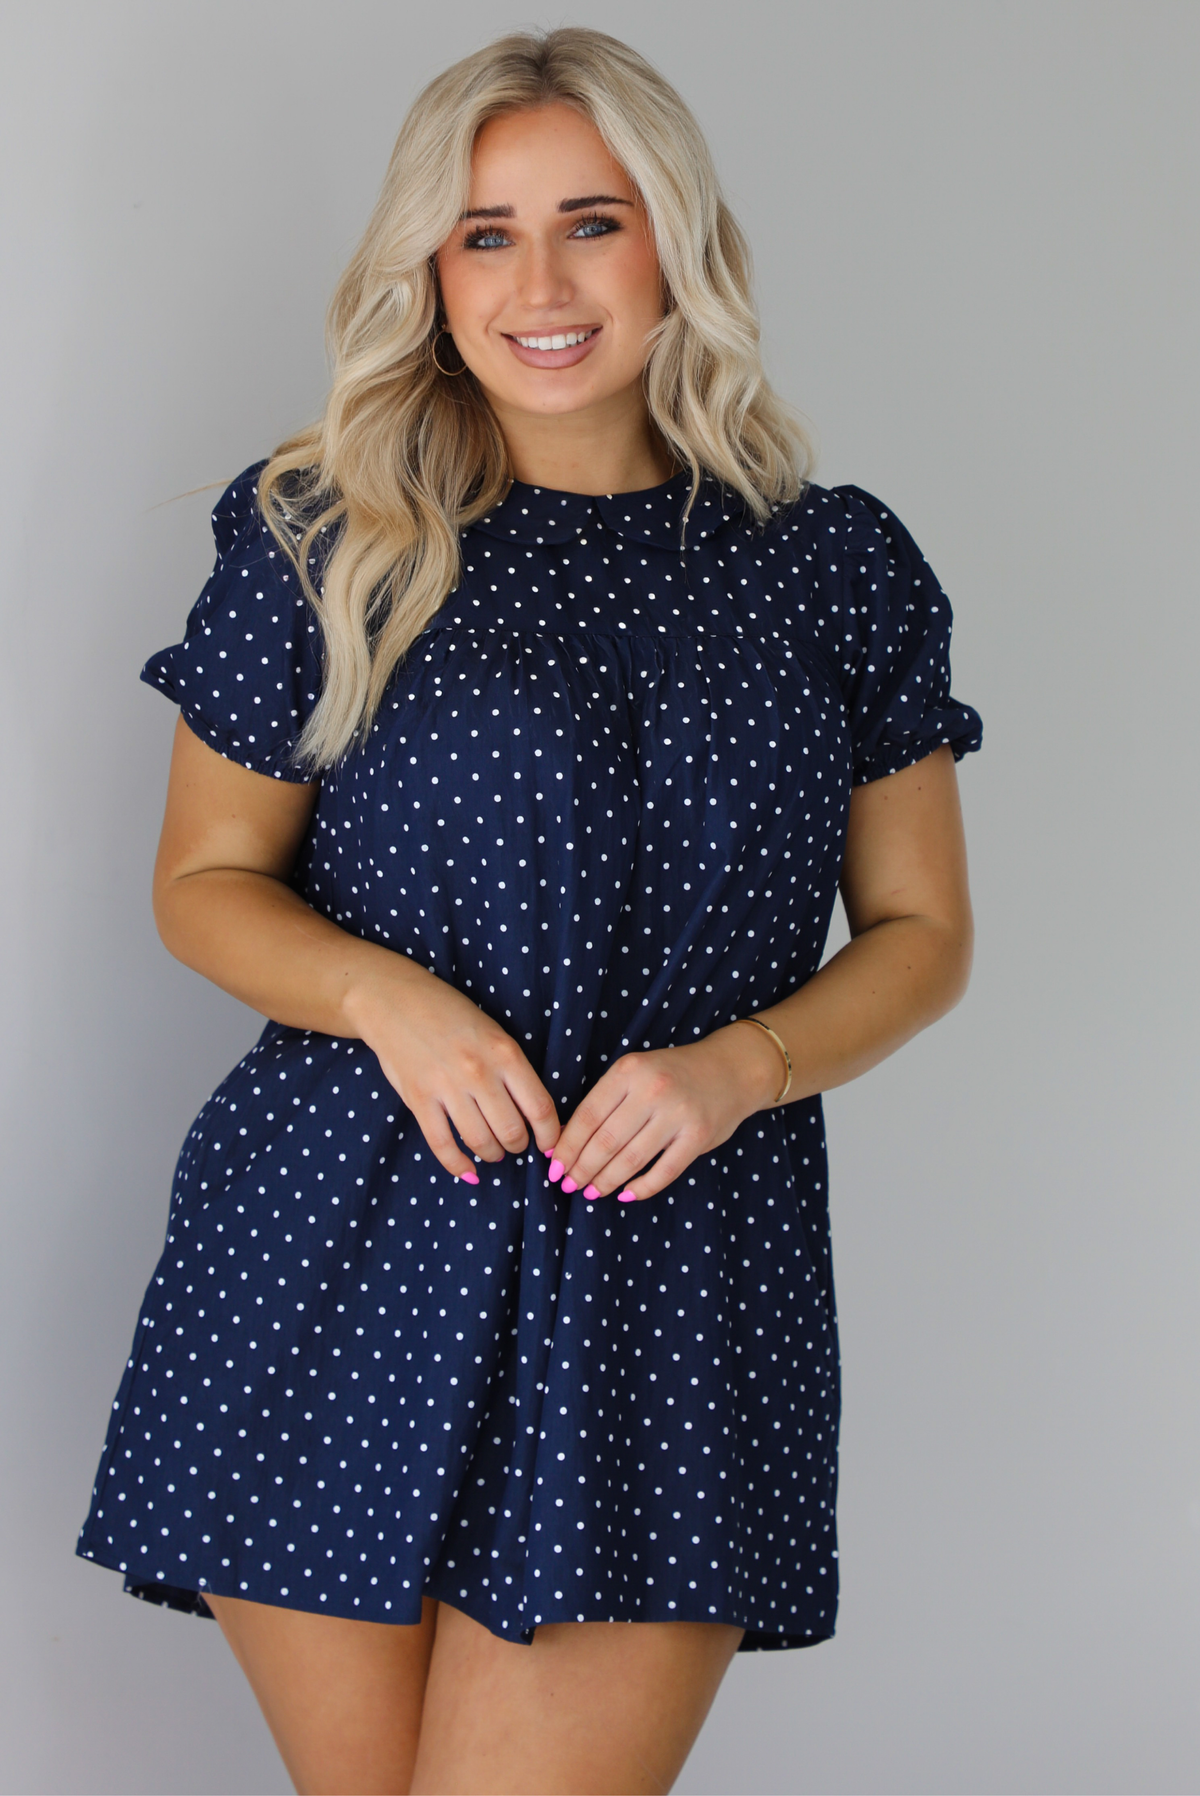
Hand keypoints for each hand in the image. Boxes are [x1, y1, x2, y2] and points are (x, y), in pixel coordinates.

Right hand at [346, 965, 561, 1183]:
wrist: (394, 1000)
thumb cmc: (450, 1015)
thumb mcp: (493, 1033)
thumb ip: (513, 1070)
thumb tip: (537, 1113)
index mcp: (505, 1052)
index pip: (540, 1107)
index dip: (550, 1135)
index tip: (550, 1146)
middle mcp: (479, 1072)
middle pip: (512, 1131)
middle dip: (518, 1146)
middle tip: (515, 1145)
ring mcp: (446, 1086)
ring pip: (481, 1142)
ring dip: (492, 1154)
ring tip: (493, 1152)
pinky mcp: (418, 1099)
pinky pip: (443, 1145)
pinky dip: (458, 1165)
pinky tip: (467, 1171)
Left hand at [544, 1025, 783, 1202]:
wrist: (731, 1069)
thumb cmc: (674, 1073)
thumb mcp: (637, 1073)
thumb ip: (606, 1101)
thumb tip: (567, 1138)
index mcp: (629, 1070)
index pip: (587, 1116)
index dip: (567, 1146)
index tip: (554, 1167)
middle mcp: (652, 1090)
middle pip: (605, 1141)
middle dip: (582, 1169)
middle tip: (568, 1186)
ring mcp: (678, 1114)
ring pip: (631, 1159)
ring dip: (606, 1181)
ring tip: (592, 1192)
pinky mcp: (698, 1136)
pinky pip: (664, 1172)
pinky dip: (642, 1187)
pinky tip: (627, 1194)